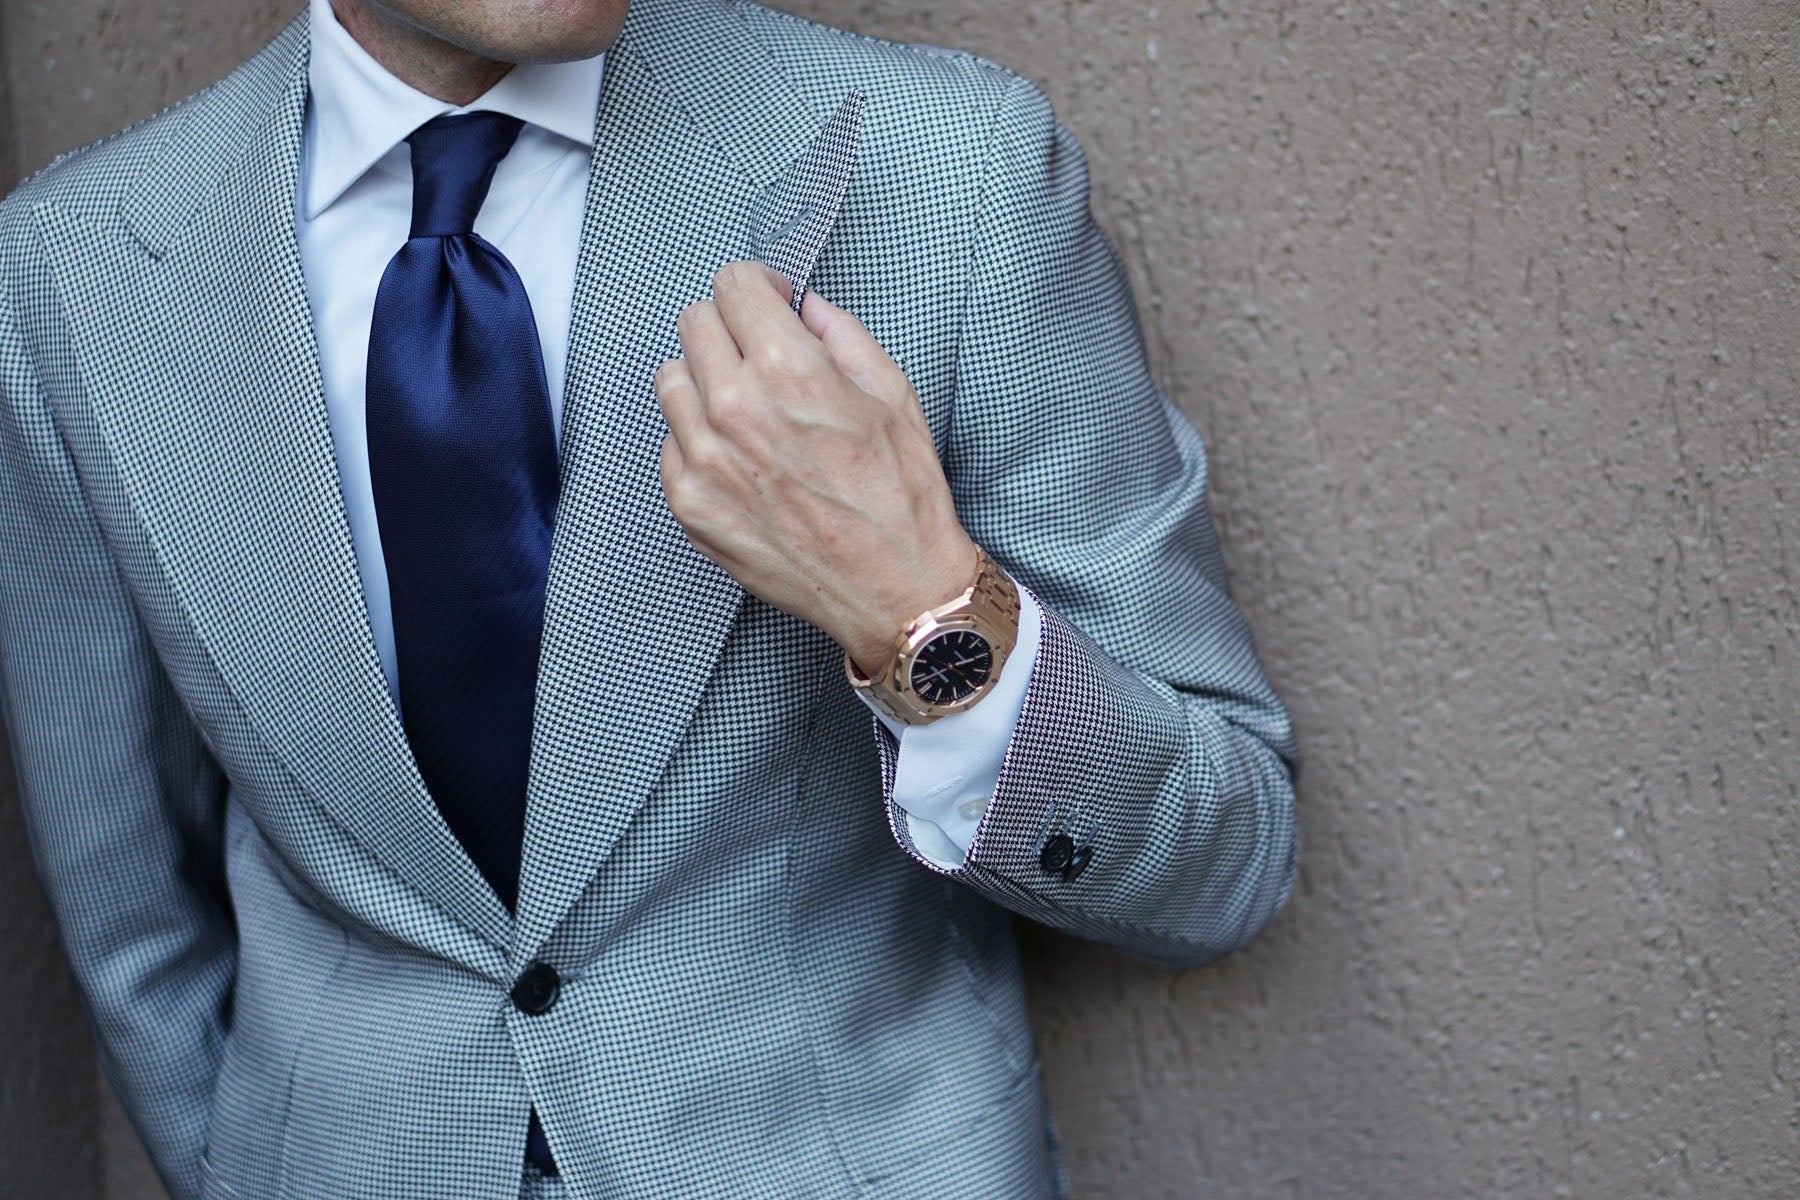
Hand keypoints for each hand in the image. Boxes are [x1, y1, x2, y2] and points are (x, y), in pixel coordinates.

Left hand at [655, 262, 976, 674]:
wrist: (893, 587)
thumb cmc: (900, 496)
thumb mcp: (891, 394)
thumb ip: (840, 334)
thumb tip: (803, 307)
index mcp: (787, 369)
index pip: (732, 286)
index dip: (757, 286)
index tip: (769, 302)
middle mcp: (734, 408)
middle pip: (694, 324)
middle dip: (730, 327)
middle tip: (759, 352)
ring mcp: (703, 458)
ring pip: (671, 379)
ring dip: (704, 379)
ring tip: (746, 405)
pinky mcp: (689, 502)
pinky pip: (671, 441)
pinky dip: (699, 437)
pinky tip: (742, 456)